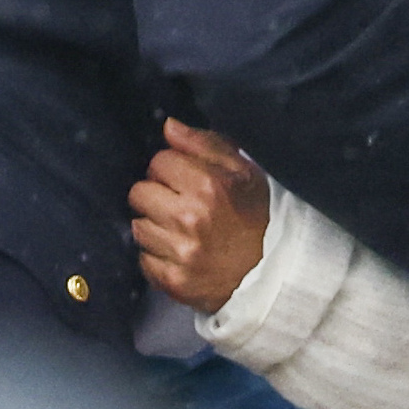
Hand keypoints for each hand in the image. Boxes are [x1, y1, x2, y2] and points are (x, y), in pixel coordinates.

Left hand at [128, 119, 269, 314]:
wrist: (270, 271)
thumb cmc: (255, 214)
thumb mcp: (242, 171)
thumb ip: (203, 144)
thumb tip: (168, 127)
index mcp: (208, 186)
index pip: (158, 161)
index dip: (169, 167)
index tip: (183, 179)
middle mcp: (190, 218)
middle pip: (138, 193)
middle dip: (155, 194)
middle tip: (177, 203)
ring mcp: (180, 253)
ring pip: (137, 227)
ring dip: (154, 226)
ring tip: (179, 230)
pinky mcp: (173, 281)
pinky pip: (143, 259)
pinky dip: (156, 255)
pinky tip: (178, 252)